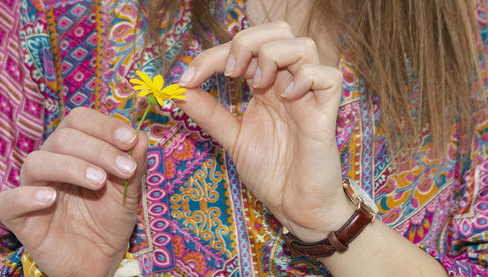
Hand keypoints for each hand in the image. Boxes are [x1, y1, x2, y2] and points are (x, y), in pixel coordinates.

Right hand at [0, 107, 147, 275]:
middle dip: (99, 150)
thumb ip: (135, 164)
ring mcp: (34, 187)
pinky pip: (9, 201)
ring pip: (37, 162)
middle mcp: (52, 161)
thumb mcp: (130, 190)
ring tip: (99, 182)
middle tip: (126, 169)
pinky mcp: (20, 217)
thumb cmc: (111, 217)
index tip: (130, 140)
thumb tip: (142, 137)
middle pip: (63, 138)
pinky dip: (27, 196)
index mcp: (76, 148)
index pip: (80, 120)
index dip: (104, 126)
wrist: (101, 257)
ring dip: (71, 167)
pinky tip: (50, 198)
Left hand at [177, 22, 353, 241]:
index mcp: (266, 86)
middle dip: (247, 42)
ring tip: (258, 85)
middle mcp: (287, 83)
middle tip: (231, 73)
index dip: (211, 55)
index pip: (242, 49)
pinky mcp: (328, 112)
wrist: (295, 206)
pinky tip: (288, 98)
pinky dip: (305, 78)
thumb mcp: (232, 137)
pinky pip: (328, 76)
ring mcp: (309, 96)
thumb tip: (177, 90)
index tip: (187, 78)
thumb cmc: (270, 172)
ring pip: (302, 45)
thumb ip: (208, 112)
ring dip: (273, 56)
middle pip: (278, 31)